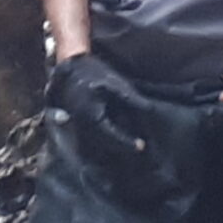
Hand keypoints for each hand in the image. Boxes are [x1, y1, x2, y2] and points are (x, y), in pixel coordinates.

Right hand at [47, 52, 182, 207]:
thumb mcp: (115, 85)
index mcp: (91, 116)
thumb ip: (131, 99)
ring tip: (130, 152)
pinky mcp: (78, 130)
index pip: (112, 136)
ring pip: (97, 149)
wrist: (71, 70)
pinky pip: (92, 145)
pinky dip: (105, 147)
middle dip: (122, 151)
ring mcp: (78, 130)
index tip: (142, 147)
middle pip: (105, 147)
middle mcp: (82, 127)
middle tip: (140, 151)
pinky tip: (117, 148)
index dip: (128, 143)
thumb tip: (150, 111)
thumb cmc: (94, 75)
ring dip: (113, 152)